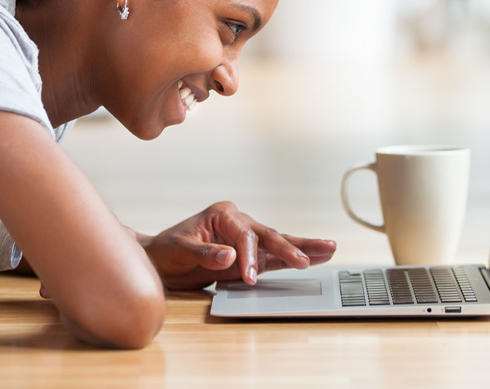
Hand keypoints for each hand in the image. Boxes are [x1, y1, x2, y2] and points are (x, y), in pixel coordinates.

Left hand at [137, 201, 335, 290]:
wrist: (160, 259)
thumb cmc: (167, 250)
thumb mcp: (180, 250)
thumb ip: (205, 254)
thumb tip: (230, 255)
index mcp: (223, 214)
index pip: (245, 235)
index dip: (249, 256)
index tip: (249, 275)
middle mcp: (238, 223)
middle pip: (269, 235)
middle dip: (290, 247)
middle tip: (310, 258)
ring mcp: (246, 240)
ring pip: (277, 243)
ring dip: (303, 248)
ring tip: (329, 248)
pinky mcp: (249, 257)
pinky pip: (273, 258)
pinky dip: (292, 259)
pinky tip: (314, 258)